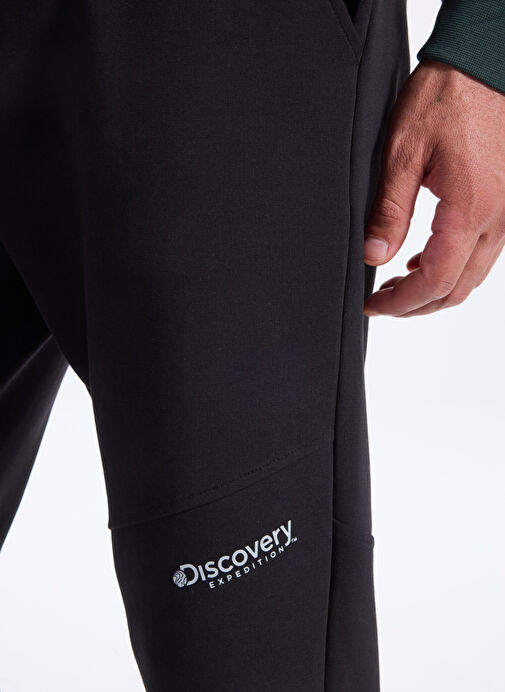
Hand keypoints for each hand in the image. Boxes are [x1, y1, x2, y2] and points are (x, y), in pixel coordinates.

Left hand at [363, 59, 504, 316]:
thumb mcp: (403, 152)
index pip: (435, 282)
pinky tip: (423, 260)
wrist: (484, 64)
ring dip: (434, 290)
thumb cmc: (447, 96)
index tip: (372, 305)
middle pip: (457, 289)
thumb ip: (390, 210)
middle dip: (416, 305)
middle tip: (380, 300)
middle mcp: (498, 219)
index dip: (401, 303)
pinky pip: (483, 255)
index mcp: (470, 209)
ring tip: (396, 284)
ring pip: (472, 276)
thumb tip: (374, 256)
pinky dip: (452, 269)